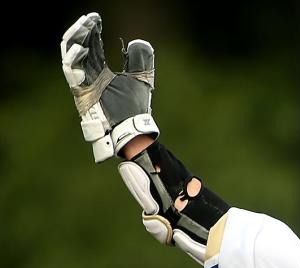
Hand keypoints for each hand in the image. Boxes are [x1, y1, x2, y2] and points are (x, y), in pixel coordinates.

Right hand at [61, 12, 158, 162]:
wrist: (131, 129)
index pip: (92, 46)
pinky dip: (74, 58)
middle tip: (89, 18)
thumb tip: (139, 42)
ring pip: (70, 54)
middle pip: (79, 46)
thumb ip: (139, 61)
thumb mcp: (140, 79)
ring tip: (83, 26)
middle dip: (82, 30)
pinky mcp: (80, 92)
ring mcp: (83, 83)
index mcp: (101, 72)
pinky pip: (71, 72)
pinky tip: (82, 47)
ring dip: (75, 39)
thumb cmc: (134, 108)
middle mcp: (89, 76)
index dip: (93, 31)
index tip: (97, 18)